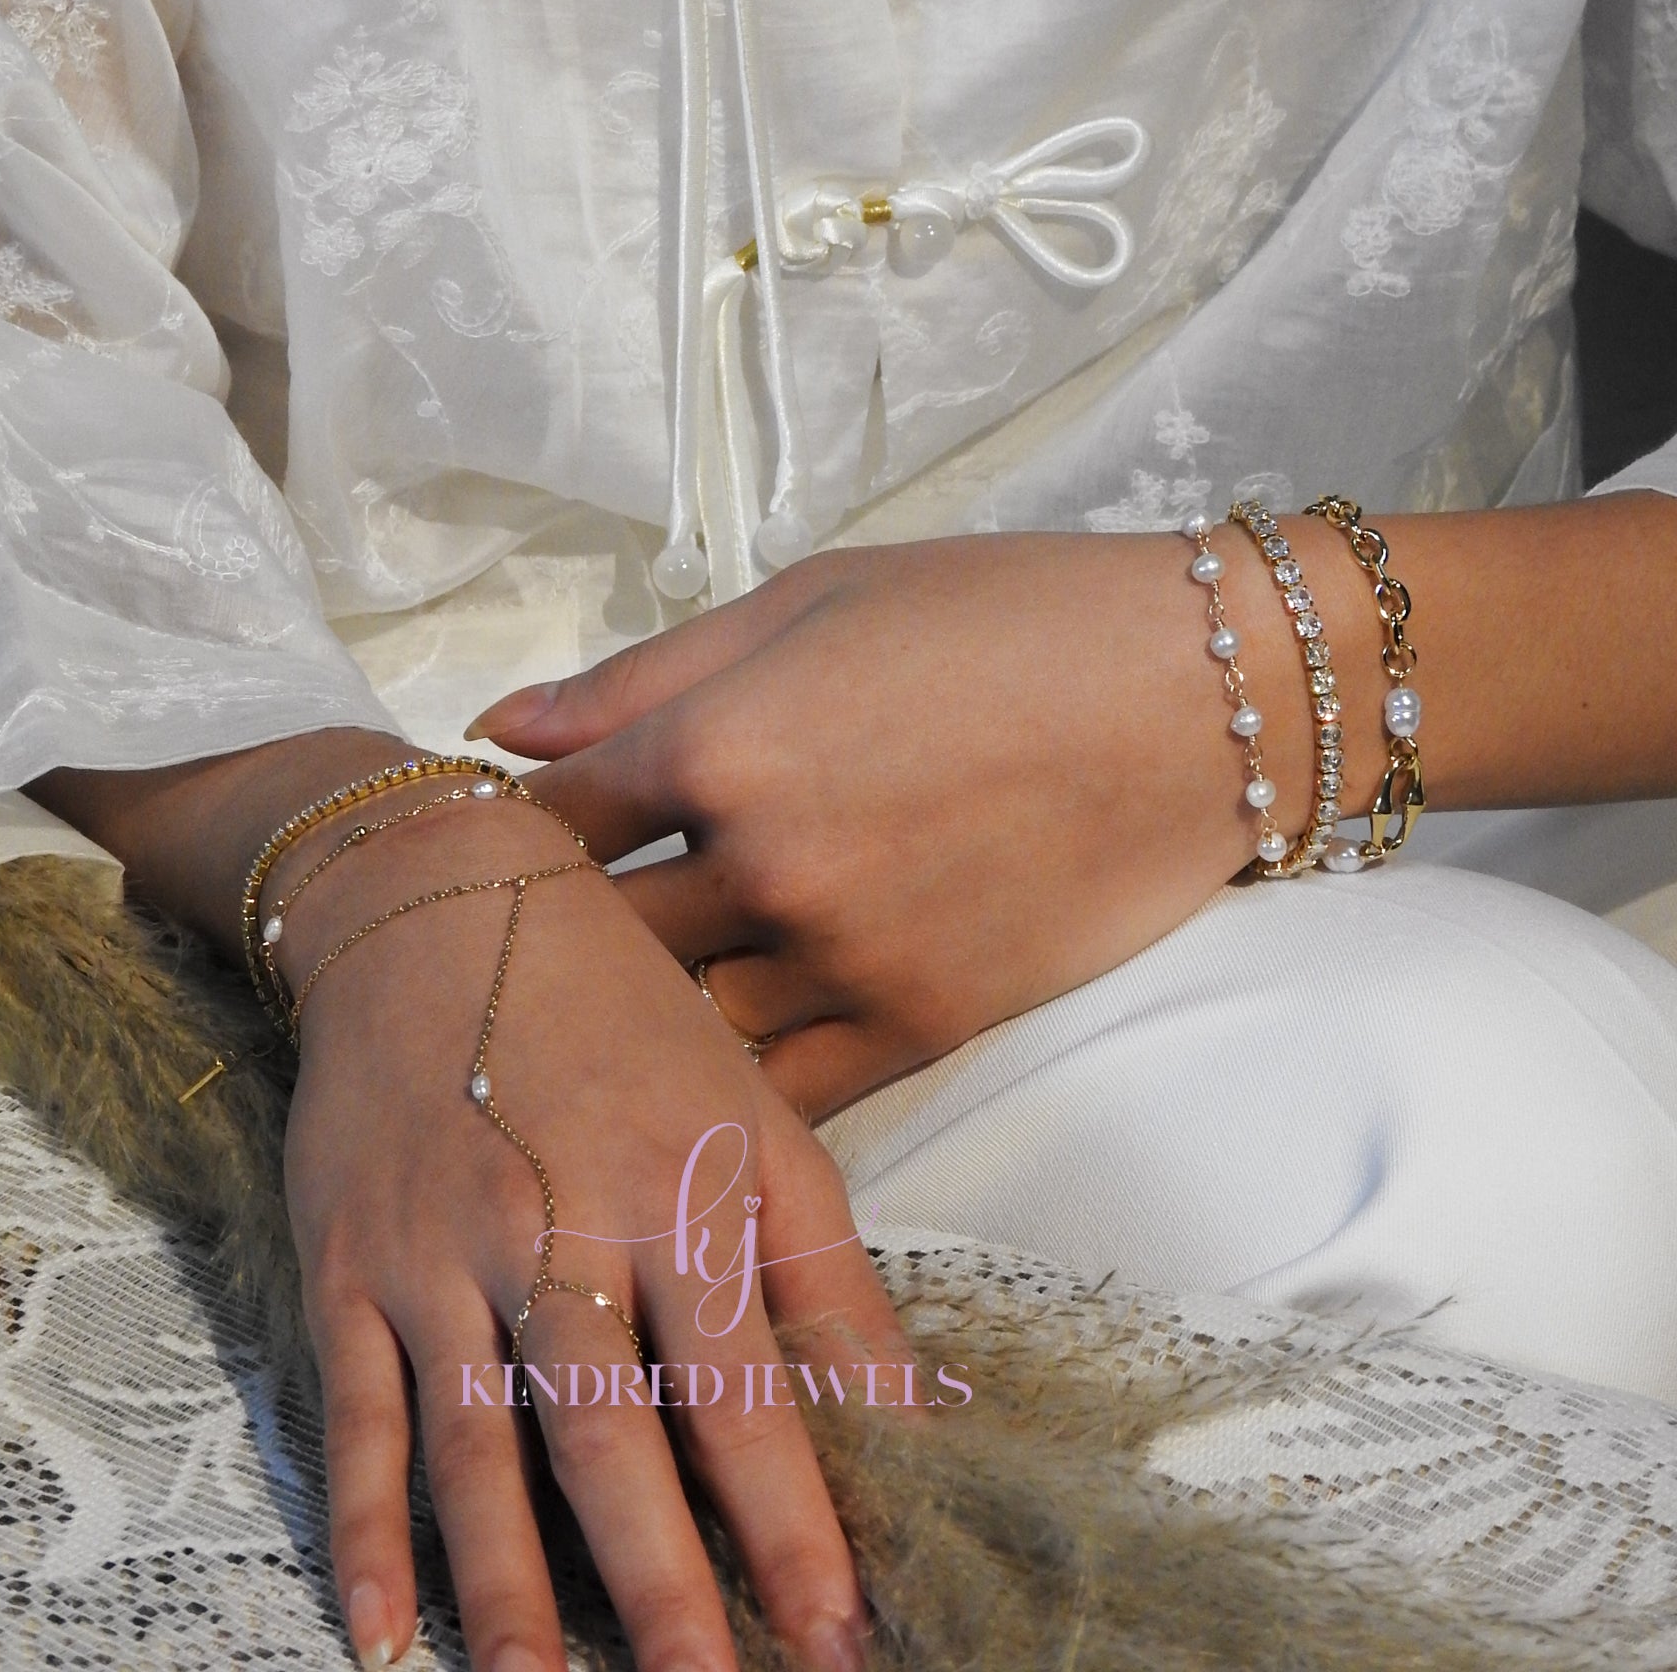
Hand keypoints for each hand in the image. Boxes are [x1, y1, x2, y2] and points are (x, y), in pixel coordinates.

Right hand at [278, 794, 902, 1671]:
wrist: (441, 908)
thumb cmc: (623, 1018)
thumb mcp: (751, 1113)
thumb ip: (823, 1268)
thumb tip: (909, 1414)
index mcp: (677, 1190)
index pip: (745, 1391)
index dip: (796, 1528)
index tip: (842, 1646)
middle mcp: (558, 1227)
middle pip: (611, 1438)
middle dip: (664, 1592)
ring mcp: (443, 1251)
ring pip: (479, 1447)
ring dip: (511, 1591)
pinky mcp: (351, 1263)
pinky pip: (357, 1412)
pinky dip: (361, 1528)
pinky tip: (384, 1632)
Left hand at [471, 533, 1365, 1119]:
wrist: (1200, 695)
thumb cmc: (998, 616)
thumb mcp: (807, 600)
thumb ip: (641, 676)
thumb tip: (497, 728)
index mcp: (719, 744)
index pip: (547, 825)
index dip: (502, 841)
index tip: (496, 850)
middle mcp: (763, 871)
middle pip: (593, 942)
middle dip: (552, 941)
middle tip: (532, 940)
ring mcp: (845, 964)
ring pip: (676, 1033)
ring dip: (633, 1023)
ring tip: (615, 1005)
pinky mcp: (923, 1028)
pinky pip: (781, 1096)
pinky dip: (729, 1087)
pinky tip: (705, 1068)